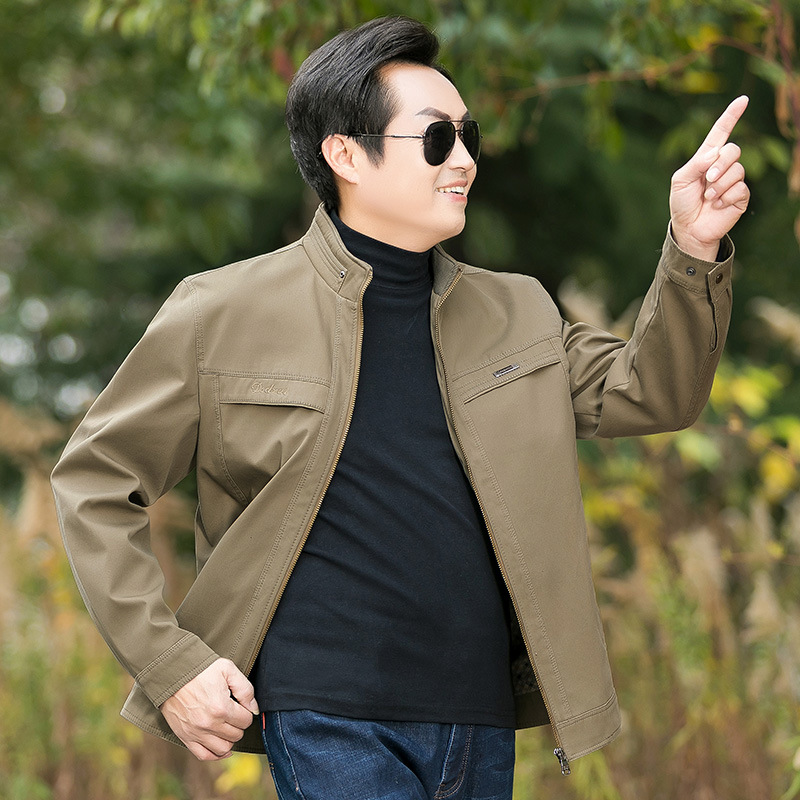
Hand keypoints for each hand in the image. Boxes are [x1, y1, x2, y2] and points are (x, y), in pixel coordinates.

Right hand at [160, 658, 259, 760]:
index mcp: (221, 707)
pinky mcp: (185, 737)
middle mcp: (209, 724)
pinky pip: (204, 755)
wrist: (172, 673)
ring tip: (227, 726)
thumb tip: (254, 709)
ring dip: (230, 739)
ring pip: (223, 748)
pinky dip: (216, 754)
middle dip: (239, 724)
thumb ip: (245, 689)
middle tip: (234, 713)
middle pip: (236, 735)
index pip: (246, 720)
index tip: (240, 704)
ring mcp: (196, 733)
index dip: (246, 712)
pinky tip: (221, 746)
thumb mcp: (228, 669)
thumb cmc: (201, 669)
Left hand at [669, 95, 749, 260]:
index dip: (731, 116)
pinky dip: (725, 197)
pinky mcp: (741, 196)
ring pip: (737, 170)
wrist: (688, 228)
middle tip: (707, 179)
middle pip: (733, 150)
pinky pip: (740, 188)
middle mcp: (722, 165)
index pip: (721, 132)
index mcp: (707, 158)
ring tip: (708, 197)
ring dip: (719, 185)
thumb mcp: (680, 180)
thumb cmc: (682, 203)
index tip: (742, 100)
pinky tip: (717, 205)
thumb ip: (696, 164)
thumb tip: (714, 154)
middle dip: (720, 164)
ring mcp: (733, 180)